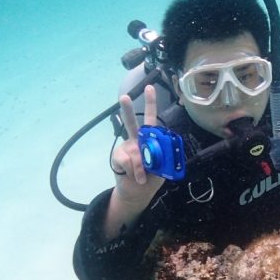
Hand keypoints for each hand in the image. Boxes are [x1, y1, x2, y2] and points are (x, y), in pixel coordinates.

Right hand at [104, 85, 164, 238]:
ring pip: (134, 151)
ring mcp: (126, 148)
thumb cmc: (152, 177)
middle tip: (124, 96)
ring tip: (142, 177)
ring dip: (139, 165)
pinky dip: (136, 173)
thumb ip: (158, 158)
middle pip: (132, 123)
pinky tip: (137, 178)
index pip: (151, 120)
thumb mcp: (162, 168)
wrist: (138, 192)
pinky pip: (129, 162)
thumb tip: (148, 155)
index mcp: (149, 139)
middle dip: (127, 109)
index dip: (151, 104)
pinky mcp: (118, 157)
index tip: (149, 88)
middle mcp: (136, 140)